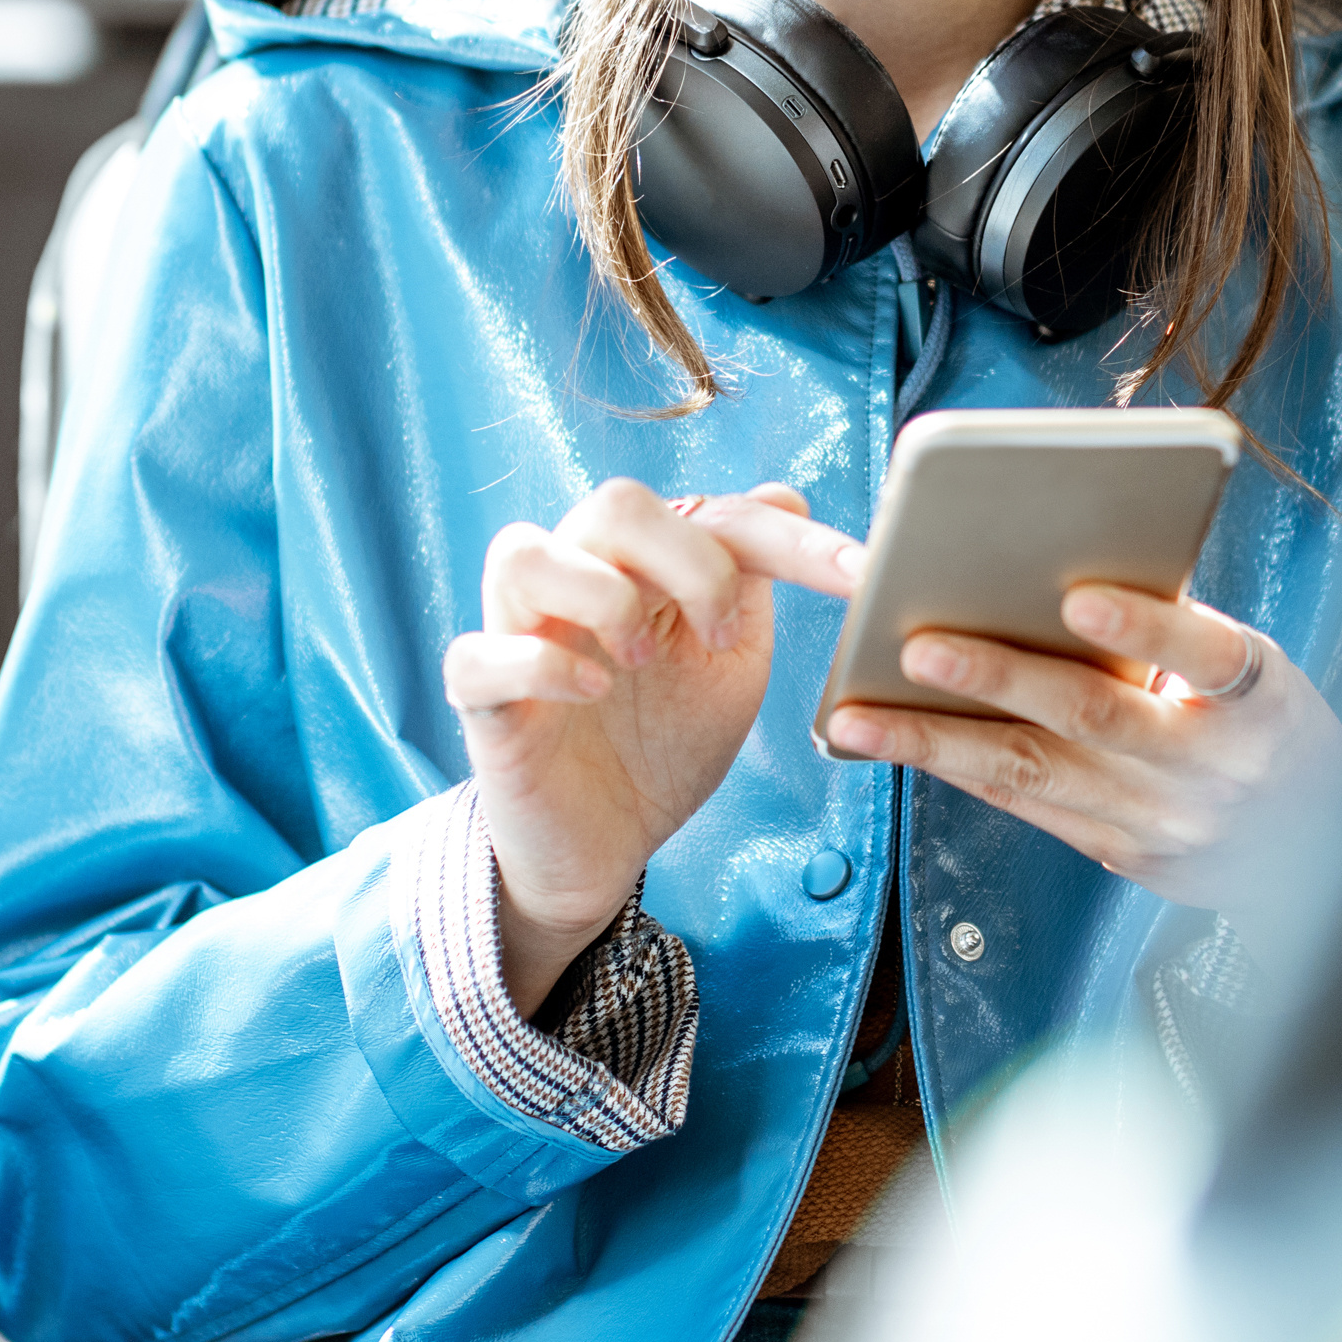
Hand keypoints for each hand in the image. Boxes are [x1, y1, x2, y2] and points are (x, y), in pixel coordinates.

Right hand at [445, 480, 865, 1013]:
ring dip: (602, 596)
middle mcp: (577, 583)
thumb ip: (749, 584)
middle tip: (723, 634)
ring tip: (640, 660)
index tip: (862, 576)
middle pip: (614, 504)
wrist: (601, 848)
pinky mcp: (480, 701)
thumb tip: (783, 493)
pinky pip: (480, 656)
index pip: (715, 515)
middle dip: (689, 558)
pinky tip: (591, 692)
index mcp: (643, 569)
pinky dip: (540, 665)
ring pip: (524, 552)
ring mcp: (520, 636)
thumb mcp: (728, 667)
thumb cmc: (661, 748)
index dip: (794, 540)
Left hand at [819, 587, 1341, 924]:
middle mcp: (1210, 767)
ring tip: (859, 715)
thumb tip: (1057, 573)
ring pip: (1037, 776)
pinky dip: (961, 772)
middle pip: (1095, 716)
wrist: (1326, 851)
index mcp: (1259, 699)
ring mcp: (1164, 823)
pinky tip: (900, 746)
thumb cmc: (1272, 727)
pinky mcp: (1126, 857)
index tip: (1082, 597)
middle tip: (919, 645)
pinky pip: (1031, 809)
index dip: (1146, 628)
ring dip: (939, 742)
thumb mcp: (1257, 671)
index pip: (1205, 654)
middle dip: (999, 680)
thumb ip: (1176, 634)